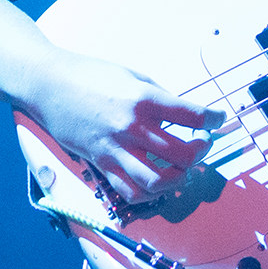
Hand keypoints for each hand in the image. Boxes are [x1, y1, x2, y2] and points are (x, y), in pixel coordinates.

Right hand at [20, 49, 227, 201]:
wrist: (49, 85)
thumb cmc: (92, 75)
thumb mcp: (134, 76)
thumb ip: (160, 97)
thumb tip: (184, 114)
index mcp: (145, 100)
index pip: (193, 115)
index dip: (214, 119)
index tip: (219, 119)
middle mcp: (132, 127)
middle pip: (182, 155)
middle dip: (201, 152)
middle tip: (202, 144)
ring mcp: (115, 149)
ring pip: (158, 181)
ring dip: (179, 179)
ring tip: (183, 168)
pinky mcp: (100, 163)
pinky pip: (129, 191)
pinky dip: (150, 194)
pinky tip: (158, 182)